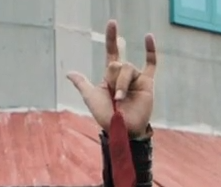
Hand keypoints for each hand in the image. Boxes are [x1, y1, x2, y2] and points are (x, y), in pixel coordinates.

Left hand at [66, 21, 156, 136]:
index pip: (111, 51)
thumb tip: (70, 73)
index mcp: (111, 76)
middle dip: (112, 79)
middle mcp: (123, 75)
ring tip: (120, 99)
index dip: (111, 38)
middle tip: (114, 96)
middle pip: (117, 63)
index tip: (112, 23)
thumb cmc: (106, 117)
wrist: (122, 129)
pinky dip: (150, 50)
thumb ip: (82, 84)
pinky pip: (151, 64)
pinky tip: (148, 37)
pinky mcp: (147, 83)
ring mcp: (136, 78)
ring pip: (127, 68)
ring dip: (121, 84)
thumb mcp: (91, 98)